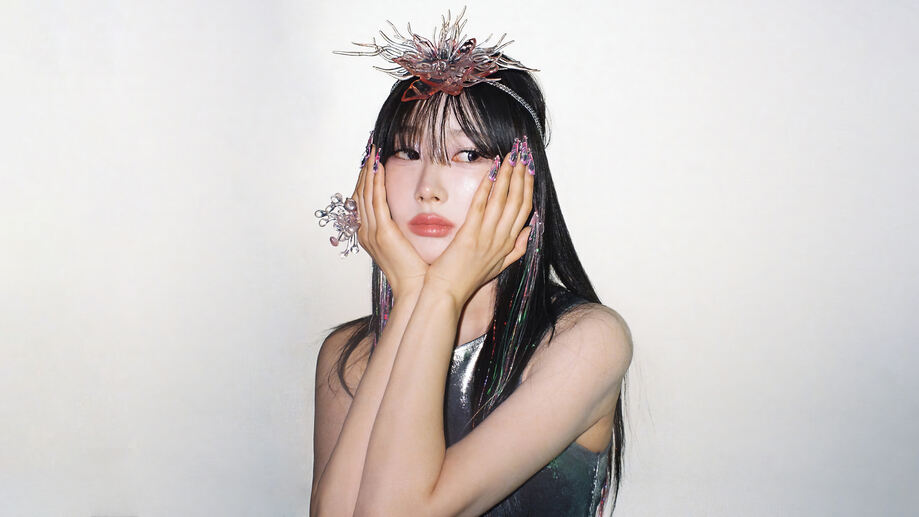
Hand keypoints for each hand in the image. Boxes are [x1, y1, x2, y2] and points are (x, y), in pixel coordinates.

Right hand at [352, 143, 427, 297]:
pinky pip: (376, 201)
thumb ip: (405, 227)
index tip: (372, 159)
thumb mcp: (407, 245)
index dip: (366, 178)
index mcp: (370, 234)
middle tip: (370, 147)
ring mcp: (371, 232)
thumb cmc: (417, 271)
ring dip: (369, 170)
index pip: (364, 199)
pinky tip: (378, 167)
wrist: (417, 290)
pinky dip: (376, 182)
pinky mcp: (382, 233)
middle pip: (360, 192)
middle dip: (365, 169)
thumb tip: (414, 212)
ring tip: (373, 150)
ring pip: (365, 193)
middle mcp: (366, 232)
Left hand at [424, 145, 534, 306]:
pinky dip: (487, 187)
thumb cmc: (467, 280)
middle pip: (518, 201)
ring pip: (503, 200)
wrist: (448, 295)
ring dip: (508, 175)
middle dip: (522, 174)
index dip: (529, 186)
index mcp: (509, 245)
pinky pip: (481, 207)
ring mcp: (487, 237)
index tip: (529, 167)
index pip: (525, 209)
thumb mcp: (499, 266)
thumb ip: (517, 248)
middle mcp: (502, 239)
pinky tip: (490, 171)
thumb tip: (530, 229)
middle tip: (523, 152)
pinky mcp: (470, 236)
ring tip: (511, 155)